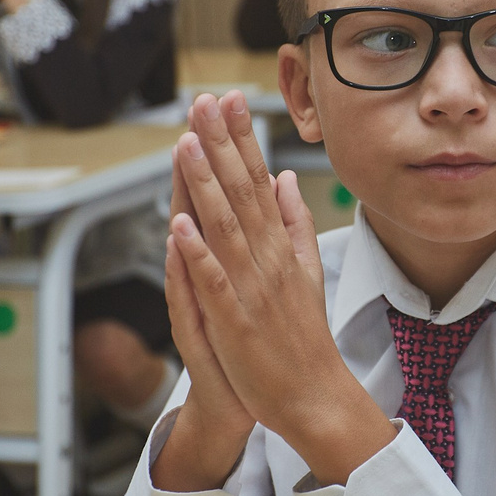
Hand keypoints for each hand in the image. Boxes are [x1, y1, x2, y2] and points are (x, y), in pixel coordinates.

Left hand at [167, 91, 393, 483]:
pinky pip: (212, 283)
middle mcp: (267, 259)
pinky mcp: (234, 321)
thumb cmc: (304, 337)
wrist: (315, 395)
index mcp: (280, 246)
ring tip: (186, 144)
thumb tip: (286, 179)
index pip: (258, 180)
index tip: (229, 99)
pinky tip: (180, 226)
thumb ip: (295, 223)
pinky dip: (197, 255)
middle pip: (240, 193)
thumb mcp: (307, 271)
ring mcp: (251, 289)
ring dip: (205, 185)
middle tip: (204, 102)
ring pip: (224, 228)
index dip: (242, 139)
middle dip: (220, 145)